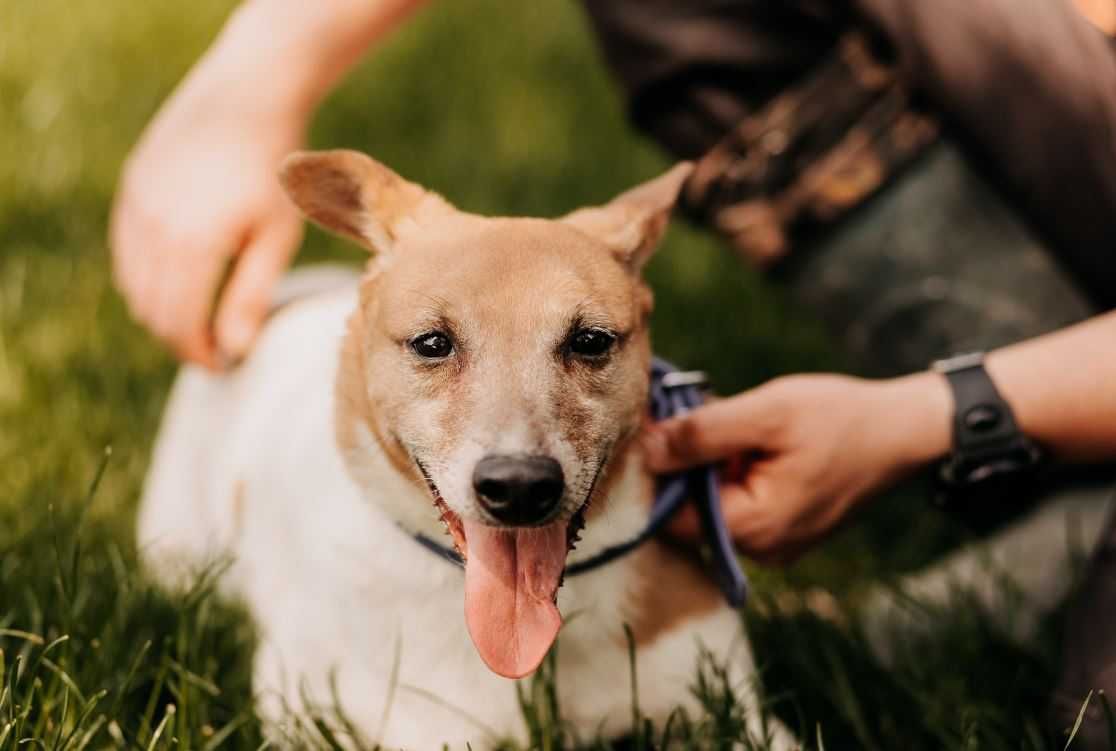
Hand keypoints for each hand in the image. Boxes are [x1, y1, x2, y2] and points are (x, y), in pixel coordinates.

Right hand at [110, 51, 305, 367]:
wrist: (248, 100)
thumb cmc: (273, 173)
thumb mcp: (274, 239)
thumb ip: (250, 296)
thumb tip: (234, 349)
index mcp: (191, 246)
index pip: (180, 323)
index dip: (199, 353)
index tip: (222, 366)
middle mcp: (152, 228)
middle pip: (151, 309)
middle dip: (178, 338)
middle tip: (211, 350)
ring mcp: (135, 205)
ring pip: (132, 282)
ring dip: (159, 310)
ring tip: (196, 320)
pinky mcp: (132, 187)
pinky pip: (126, 250)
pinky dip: (145, 277)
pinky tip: (177, 281)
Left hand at [641, 372, 950, 563]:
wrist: (904, 430)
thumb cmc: (839, 418)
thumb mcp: (765, 413)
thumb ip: (700, 434)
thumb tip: (645, 449)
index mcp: (754, 529)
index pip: (672, 517)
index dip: (656, 473)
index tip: (654, 429)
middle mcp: (761, 549)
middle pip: (691, 512)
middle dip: (684, 465)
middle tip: (694, 416)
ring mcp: (775, 544)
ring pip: (714, 504)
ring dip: (709, 465)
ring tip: (730, 424)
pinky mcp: (784, 528)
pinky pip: (739, 504)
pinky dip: (733, 472)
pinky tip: (749, 440)